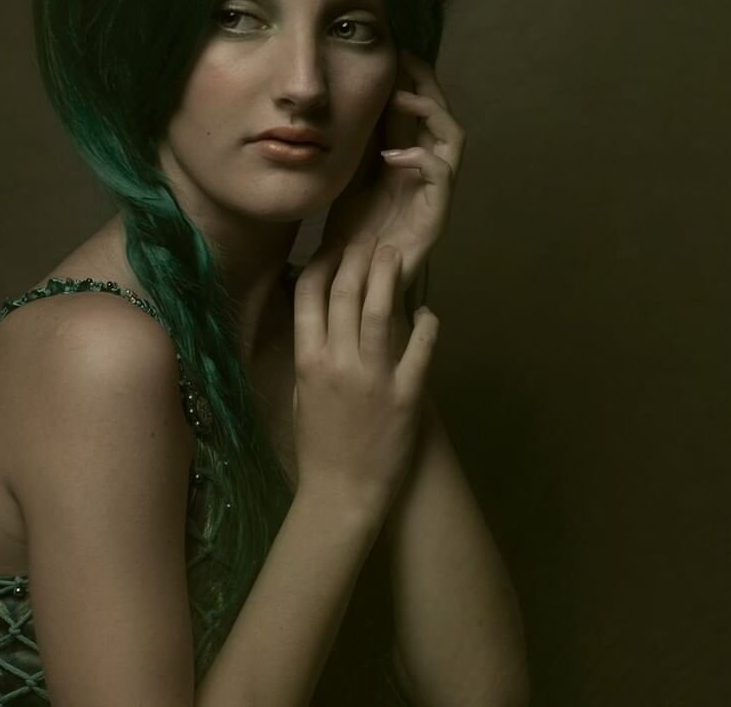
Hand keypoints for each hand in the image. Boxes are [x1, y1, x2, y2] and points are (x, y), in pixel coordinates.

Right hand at [292, 235, 438, 521]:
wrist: (342, 491)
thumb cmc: (317, 443)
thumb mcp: (301, 391)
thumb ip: (311, 351)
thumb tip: (318, 314)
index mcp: (308, 360)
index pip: (309, 296)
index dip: (321, 265)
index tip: (332, 246)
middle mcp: (338, 361)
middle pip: (346, 294)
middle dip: (357, 259)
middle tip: (368, 238)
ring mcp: (374, 377)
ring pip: (381, 313)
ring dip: (388, 277)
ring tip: (394, 253)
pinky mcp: (406, 394)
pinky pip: (420, 350)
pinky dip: (427, 326)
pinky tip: (429, 312)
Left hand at [321, 49, 464, 294]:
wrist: (352, 278)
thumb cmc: (347, 230)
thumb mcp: (345, 172)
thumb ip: (353, 140)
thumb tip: (338, 98)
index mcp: (405, 158)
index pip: (418, 108)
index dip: (412, 77)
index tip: (393, 50)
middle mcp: (424, 171)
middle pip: (441, 115)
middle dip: (426, 83)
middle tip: (405, 60)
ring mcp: (433, 192)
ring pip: (454, 139)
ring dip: (431, 112)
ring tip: (401, 99)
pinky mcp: (434, 216)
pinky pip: (442, 177)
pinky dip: (421, 158)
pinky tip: (393, 154)